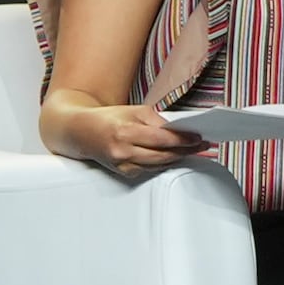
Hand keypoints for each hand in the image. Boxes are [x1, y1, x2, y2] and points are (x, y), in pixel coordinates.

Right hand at [42, 97, 196, 178]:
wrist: (80, 132)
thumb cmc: (109, 119)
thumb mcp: (134, 111)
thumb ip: (157, 121)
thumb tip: (181, 129)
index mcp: (125, 132)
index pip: (161, 139)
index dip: (183, 139)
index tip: (199, 137)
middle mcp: (122, 151)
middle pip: (162, 155)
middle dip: (186, 150)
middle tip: (203, 145)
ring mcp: (121, 164)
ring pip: (158, 165)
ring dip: (178, 158)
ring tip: (194, 151)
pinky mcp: (122, 172)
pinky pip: (149, 170)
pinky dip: (163, 164)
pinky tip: (174, 157)